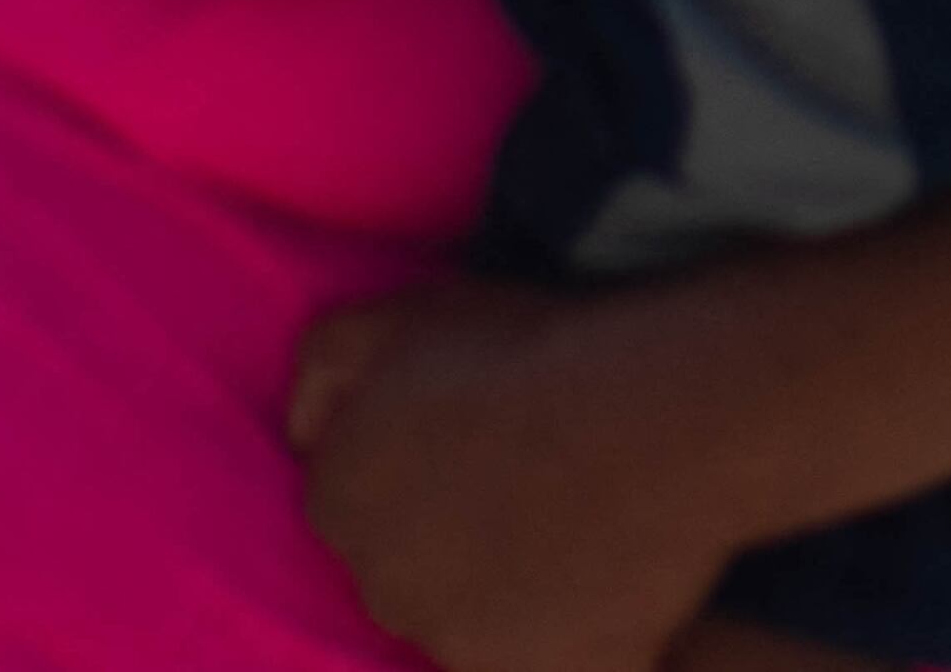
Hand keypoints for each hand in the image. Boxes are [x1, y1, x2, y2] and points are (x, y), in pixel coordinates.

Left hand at [292, 279, 735, 671]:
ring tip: (580, 535)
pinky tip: (616, 587)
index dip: (419, 476)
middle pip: (409, 573)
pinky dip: (575, 643)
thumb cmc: (527, 350)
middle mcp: (380, 588)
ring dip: (511, 594)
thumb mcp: (397, 312)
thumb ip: (321, 367)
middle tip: (531, 491)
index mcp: (340, 502)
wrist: (652, 414)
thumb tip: (297, 434)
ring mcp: (457, 643)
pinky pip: (548, 664)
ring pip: (473, 626)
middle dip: (455, 542)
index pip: (354, 505)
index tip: (479, 450)